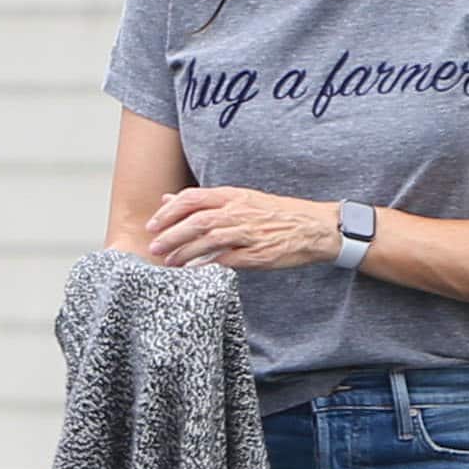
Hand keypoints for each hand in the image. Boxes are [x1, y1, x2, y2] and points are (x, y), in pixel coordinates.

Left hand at [145, 187, 341, 269]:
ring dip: (185, 252)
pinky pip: (227, 260)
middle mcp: (238, 212)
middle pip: (196, 221)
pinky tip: (194, 272)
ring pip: (208, 240)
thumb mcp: (240, 199)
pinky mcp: (258, 255)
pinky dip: (208, 265)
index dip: (169, 212)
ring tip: (169, 262)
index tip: (153, 224)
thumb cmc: (276, 214)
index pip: (192, 198)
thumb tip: (169, 199)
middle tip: (154, 247)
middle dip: (171, 235)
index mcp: (233, 196)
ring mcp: (248, 233)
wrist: (315, 227)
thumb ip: (204, 201)